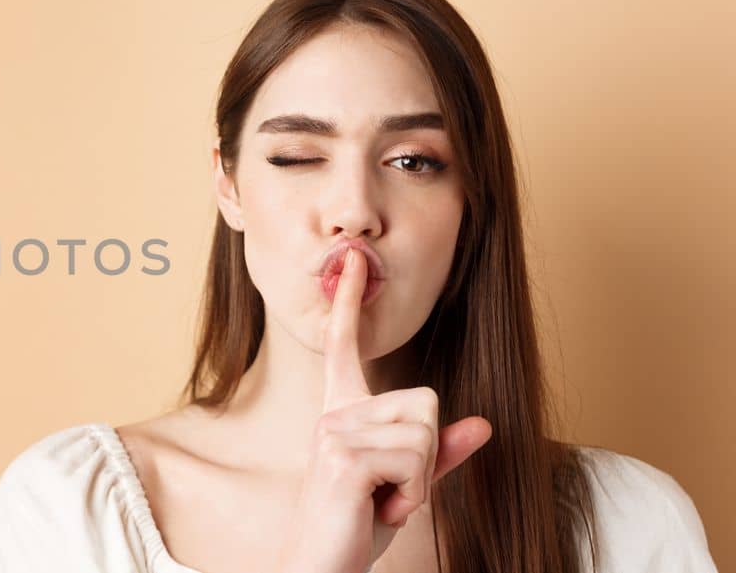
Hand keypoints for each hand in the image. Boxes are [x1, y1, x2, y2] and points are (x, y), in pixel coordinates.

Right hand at [275, 248, 492, 572]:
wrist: (321, 569)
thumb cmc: (354, 529)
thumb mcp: (406, 488)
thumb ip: (441, 455)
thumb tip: (484, 425)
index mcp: (342, 415)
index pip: (346, 351)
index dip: (351, 305)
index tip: (355, 263)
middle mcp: (334, 416)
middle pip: (426, 402)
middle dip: (428, 455)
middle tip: (391, 491)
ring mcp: (335, 433)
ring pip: (426, 433)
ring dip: (421, 480)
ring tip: (382, 501)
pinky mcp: (345, 458)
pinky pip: (417, 460)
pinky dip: (413, 495)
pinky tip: (380, 509)